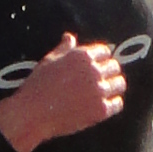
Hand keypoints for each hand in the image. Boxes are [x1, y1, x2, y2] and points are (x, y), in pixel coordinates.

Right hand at [0, 32, 126, 151]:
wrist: (32, 114)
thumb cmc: (38, 86)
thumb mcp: (49, 61)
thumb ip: (64, 48)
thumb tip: (70, 37)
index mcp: (82, 56)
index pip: (105, 51)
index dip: (101, 58)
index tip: (97, 65)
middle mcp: (93, 71)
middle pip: (115, 66)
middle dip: (109, 72)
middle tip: (101, 80)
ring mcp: (99, 91)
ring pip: (120, 84)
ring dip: (114, 86)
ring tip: (105, 92)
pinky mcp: (101, 110)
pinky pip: (117, 103)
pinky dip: (112, 104)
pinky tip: (103, 105)